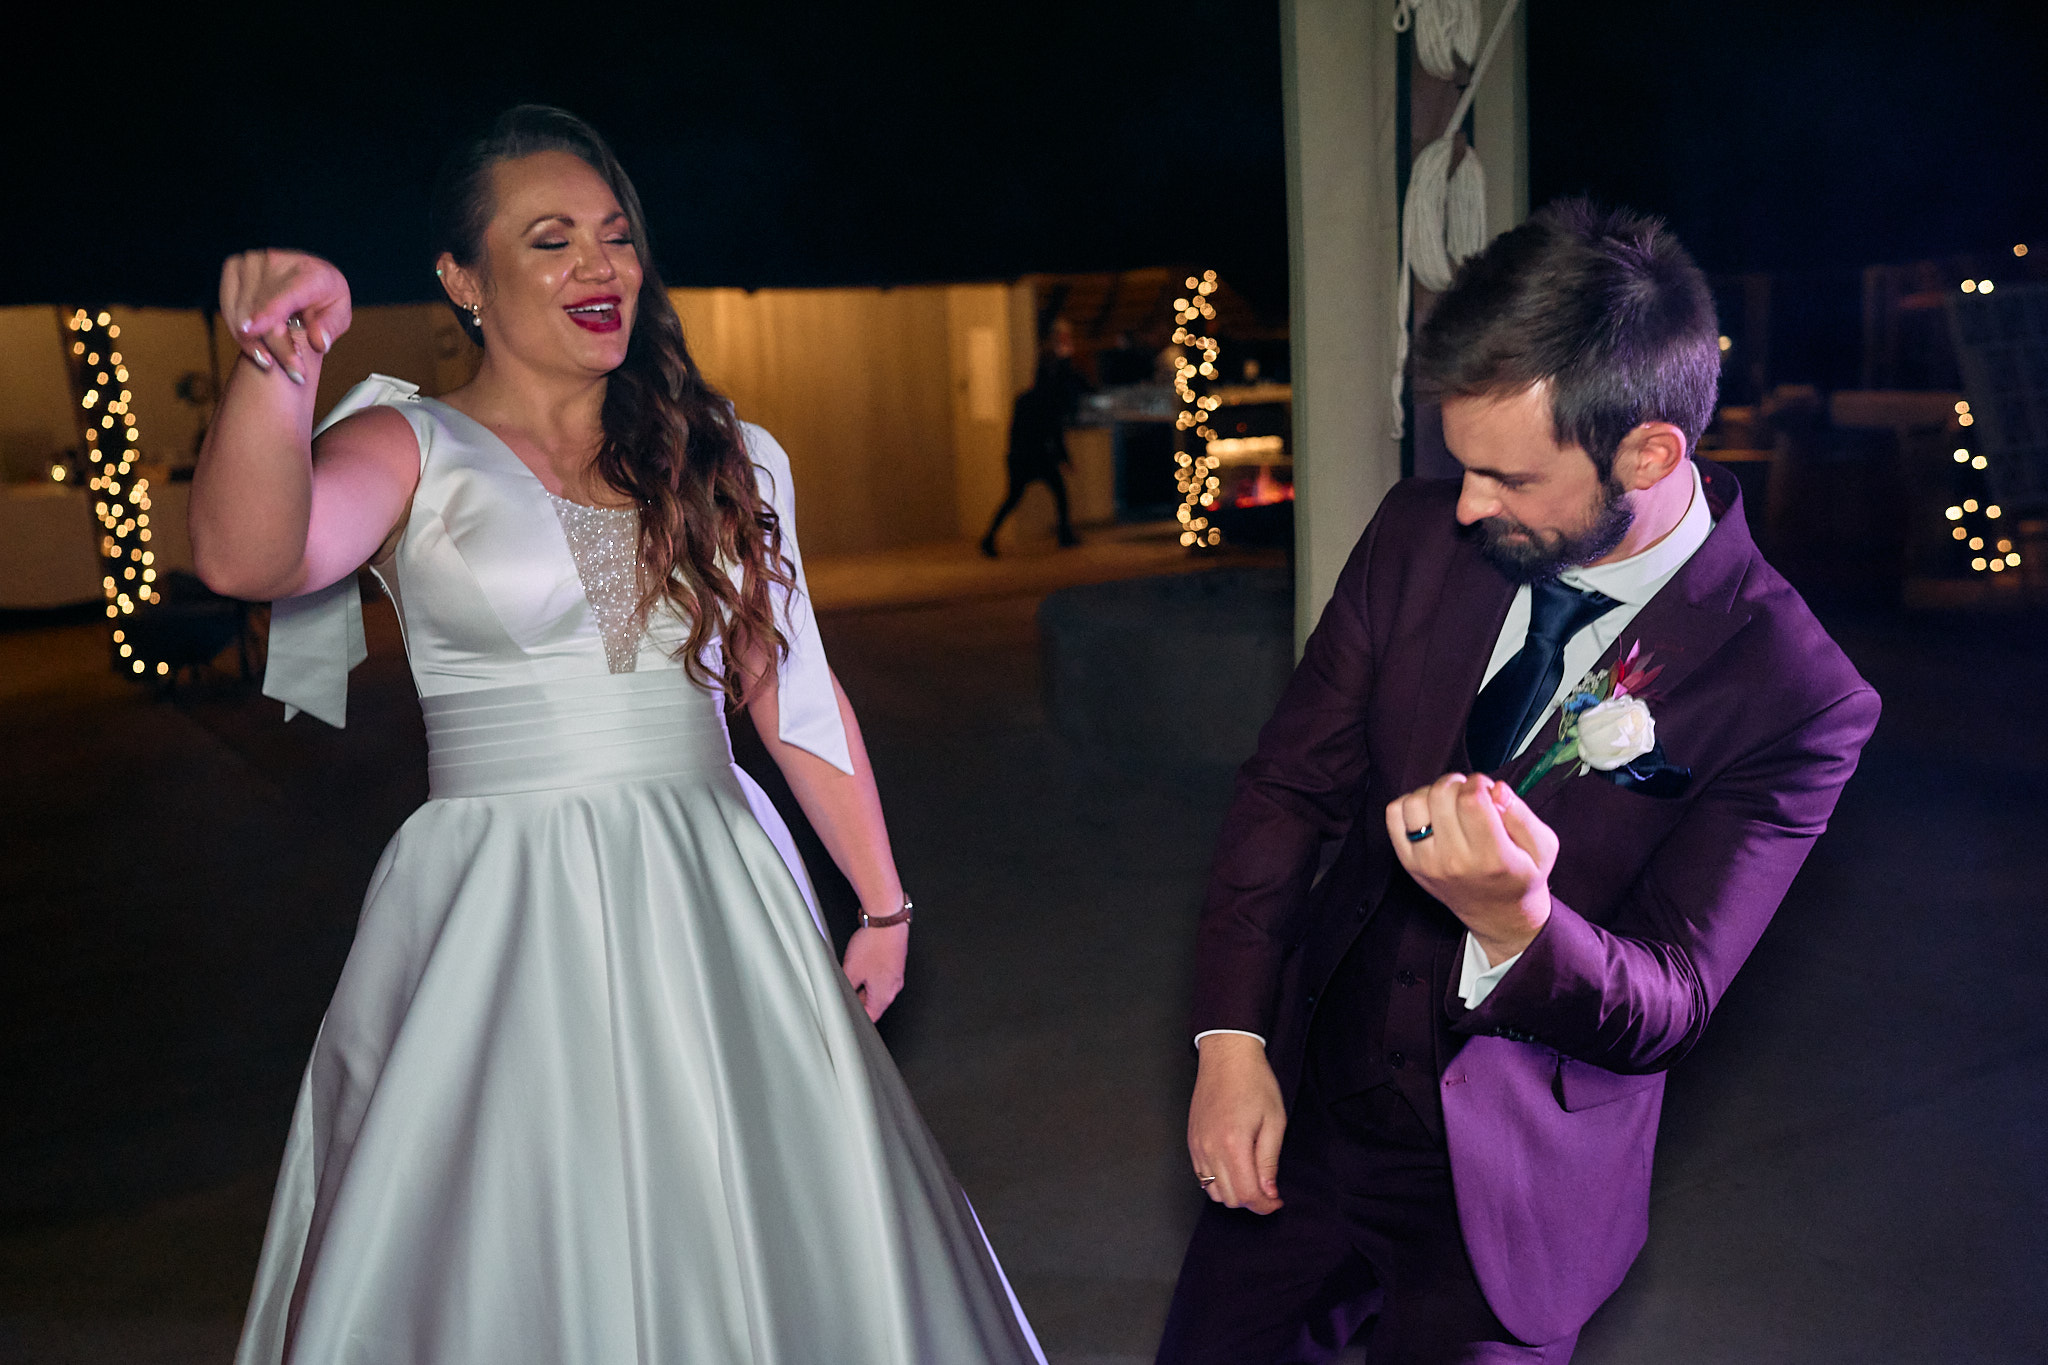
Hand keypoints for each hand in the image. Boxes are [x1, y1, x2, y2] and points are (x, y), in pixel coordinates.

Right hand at [218, 249, 352, 383]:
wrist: (308, 278)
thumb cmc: (325, 300)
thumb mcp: (339, 315)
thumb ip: (330, 327)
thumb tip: (318, 341)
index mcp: (310, 273)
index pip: (286, 294)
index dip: (267, 312)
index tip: (250, 330)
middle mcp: (278, 261)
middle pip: (264, 312)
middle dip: (276, 347)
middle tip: (295, 374)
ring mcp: (252, 261)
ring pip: (243, 312)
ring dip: (254, 343)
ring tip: (272, 363)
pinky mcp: (234, 267)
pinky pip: (228, 307)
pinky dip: (238, 331)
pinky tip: (256, 349)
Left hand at [842, 924, 907, 1020]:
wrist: (887, 920)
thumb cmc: (874, 943)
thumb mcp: (851, 970)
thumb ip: (846, 989)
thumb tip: (842, 998)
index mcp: (884, 996)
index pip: (870, 1018)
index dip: (856, 1017)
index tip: (846, 1012)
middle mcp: (894, 988)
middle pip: (873, 1004)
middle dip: (858, 998)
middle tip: (846, 987)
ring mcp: (896, 975)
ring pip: (877, 989)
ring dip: (864, 984)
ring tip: (854, 969)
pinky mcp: (895, 964)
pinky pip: (882, 976)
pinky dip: (871, 973)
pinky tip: (863, 961)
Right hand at [1187, 1033, 1285, 1214]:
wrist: (1227, 1057)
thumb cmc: (1254, 1082)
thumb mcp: (1274, 1122)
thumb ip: (1269, 1162)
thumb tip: (1269, 1193)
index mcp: (1233, 1145)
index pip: (1247, 1195)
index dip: (1265, 1205)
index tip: (1277, 1201)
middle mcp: (1210, 1149)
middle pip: (1229, 1198)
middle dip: (1252, 1201)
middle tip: (1268, 1190)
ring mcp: (1197, 1146)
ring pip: (1213, 1191)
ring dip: (1234, 1193)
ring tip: (1251, 1178)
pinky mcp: (1192, 1141)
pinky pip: (1201, 1176)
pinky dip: (1218, 1181)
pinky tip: (1234, 1168)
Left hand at [1387, 773, 1558, 964]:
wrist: (1498, 914)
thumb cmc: (1520, 875)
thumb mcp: (1542, 847)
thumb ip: (1522, 814)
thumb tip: (1496, 788)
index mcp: (1492, 857)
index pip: (1471, 800)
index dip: (1478, 782)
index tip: (1486, 790)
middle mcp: (1454, 861)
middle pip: (1441, 795)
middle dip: (1458, 783)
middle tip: (1469, 795)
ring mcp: (1426, 863)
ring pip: (1415, 801)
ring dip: (1433, 792)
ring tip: (1451, 803)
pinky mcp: (1409, 862)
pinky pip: (1394, 815)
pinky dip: (1411, 804)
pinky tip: (1432, 812)